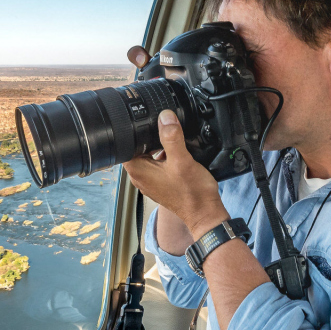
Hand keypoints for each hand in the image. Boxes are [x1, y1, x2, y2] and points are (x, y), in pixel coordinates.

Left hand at [123, 109, 228, 239]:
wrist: (204, 213)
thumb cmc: (192, 192)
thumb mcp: (182, 160)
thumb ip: (171, 137)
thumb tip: (165, 117)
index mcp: (137, 170)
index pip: (126, 143)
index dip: (137, 131)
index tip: (151, 124)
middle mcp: (139, 177)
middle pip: (137, 147)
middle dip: (151, 138)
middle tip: (167, 133)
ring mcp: (149, 181)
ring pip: (148, 155)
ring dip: (160, 147)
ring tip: (174, 144)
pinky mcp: (159, 183)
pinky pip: (157, 164)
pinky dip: (165, 157)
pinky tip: (178, 155)